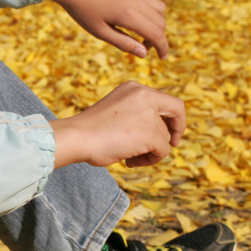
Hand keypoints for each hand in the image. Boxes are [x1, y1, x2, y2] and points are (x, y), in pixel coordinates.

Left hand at [49, 0, 167, 58]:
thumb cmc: (81, 10)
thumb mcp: (99, 31)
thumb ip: (123, 43)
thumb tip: (143, 54)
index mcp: (128, 15)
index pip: (156, 34)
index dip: (162, 47)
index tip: (162, 58)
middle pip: (160, 22)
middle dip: (157, 37)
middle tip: (142, 46)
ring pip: (159, 7)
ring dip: (156, 21)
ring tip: (140, 29)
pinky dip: (150, 6)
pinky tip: (136, 12)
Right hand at [51, 82, 185, 167]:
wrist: (76, 137)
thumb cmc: (89, 130)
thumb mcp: (117, 112)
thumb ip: (138, 115)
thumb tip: (161, 135)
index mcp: (135, 88)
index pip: (168, 101)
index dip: (175, 119)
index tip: (170, 133)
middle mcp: (145, 95)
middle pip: (172, 118)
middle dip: (169, 135)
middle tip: (163, 148)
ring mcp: (149, 114)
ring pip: (165, 138)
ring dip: (150, 151)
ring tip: (129, 157)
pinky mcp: (151, 134)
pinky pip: (162, 151)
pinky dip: (150, 160)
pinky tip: (130, 161)